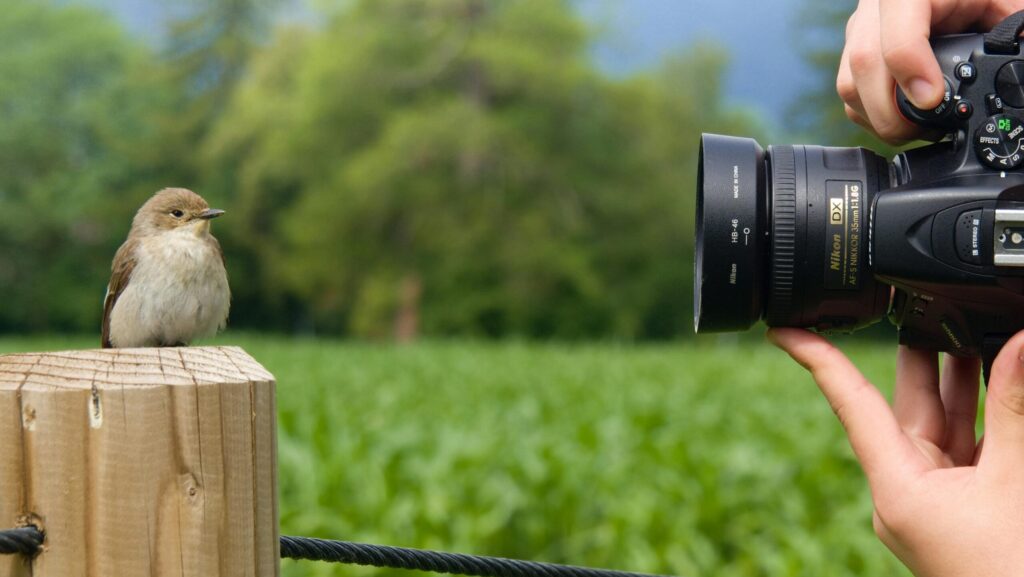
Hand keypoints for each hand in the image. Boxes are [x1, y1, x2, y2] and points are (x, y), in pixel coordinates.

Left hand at [769, 328, 1023, 576]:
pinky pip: (968, 449)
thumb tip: (1017, 342)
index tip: (783, 328)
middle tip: (916, 301)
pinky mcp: (965, 507)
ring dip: (958, 380)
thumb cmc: (1012, 569)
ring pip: (941, 424)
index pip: (850, 404)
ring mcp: (936, 501)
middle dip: (918, 355)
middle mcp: (906, 491)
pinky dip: (984, 418)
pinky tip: (998, 385)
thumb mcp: (1015, 479)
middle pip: (904, 406)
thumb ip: (1014, 409)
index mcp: (896, 487)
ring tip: (964, 325)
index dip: (817, 359)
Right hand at [839, 0, 1020, 142]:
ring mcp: (861, 28)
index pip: (897, 33)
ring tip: (918, 127)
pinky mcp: (854, 48)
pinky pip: (850, 91)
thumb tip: (1020, 70)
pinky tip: (902, 117)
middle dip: (892, 111)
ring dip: (880, 117)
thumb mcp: (1001, 1)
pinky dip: (872, 114)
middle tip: (927, 129)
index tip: (933, 100)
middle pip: (865, 65)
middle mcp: (877, 7)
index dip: (912, 71)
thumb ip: (1012, 27)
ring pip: (850, 84)